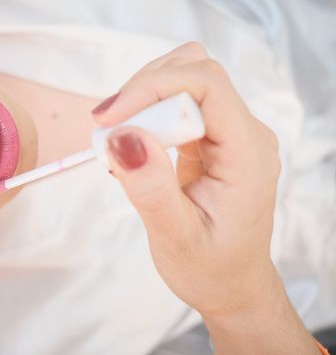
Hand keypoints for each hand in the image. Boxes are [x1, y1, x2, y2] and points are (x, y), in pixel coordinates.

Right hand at [91, 42, 281, 317]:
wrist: (229, 283)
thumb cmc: (210, 268)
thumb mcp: (176, 238)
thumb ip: (151, 189)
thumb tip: (123, 136)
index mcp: (247, 153)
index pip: (207, 84)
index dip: (153, 86)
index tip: (109, 118)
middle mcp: (244, 132)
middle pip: (192, 71)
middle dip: (143, 90)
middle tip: (107, 131)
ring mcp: (228, 132)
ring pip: (182, 80)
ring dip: (141, 98)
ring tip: (115, 139)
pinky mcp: (209, 136)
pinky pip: (175, 104)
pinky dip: (144, 113)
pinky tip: (128, 148)